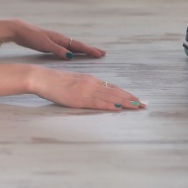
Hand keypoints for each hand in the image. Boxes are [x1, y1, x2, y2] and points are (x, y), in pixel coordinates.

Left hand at [5, 18, 105, 60]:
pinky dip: (73, 51)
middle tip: (102, 54)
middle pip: (78, 45)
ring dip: (83, 51)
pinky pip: (66, 48)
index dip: (90, 50)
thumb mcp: (44, 44)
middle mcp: (60, 39)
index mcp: (60, 39)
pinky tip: (73, 54)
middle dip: (90, 50)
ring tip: (92, 54)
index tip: (100, 54)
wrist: (19, 30)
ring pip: (73, 47)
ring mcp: (56, 41)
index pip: (78, 46)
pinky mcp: (50, 44)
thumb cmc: (31, 36)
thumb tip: (71, 56)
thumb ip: (57, 50)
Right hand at [30, 67, 144, 110]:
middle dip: (131, 98)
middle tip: (145, 104)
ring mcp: (87, 90)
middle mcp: (92, 83)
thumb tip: (95, 92)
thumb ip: (85, 86)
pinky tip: (119, 108)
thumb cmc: (55, 81)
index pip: (113, 88)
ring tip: (138, 106)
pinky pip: (99, 103)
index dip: (126, 94)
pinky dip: (110, 106)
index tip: (137, 99)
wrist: (43, 78)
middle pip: (116, 92)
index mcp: (91, 80)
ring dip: (126, 102)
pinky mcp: (80, 98)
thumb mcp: (74, 81)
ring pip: (111, 97)